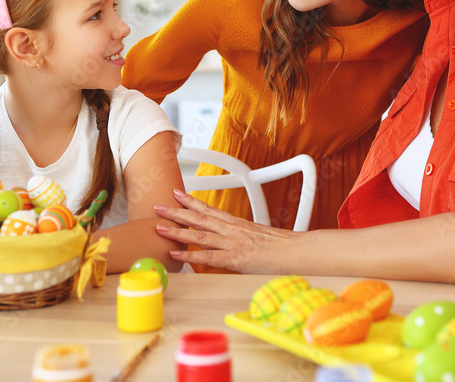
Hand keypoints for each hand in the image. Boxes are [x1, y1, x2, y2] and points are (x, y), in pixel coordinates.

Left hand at [153, 190, 294, 273]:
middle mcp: (231, 230)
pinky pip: (208, 257)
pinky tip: (176, 255)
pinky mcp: (234, 259)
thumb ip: (241, 238)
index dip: (192, 201)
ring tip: (159, 227)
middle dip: (176, 211)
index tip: (177, 194)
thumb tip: (233, 242)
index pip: (209, 209)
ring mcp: (232, 243)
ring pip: (199, 235)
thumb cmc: (281, 247)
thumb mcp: (257, 237)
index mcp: (236, 224)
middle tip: (158, 205)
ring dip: (177, 230)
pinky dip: (190, 256)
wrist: (296, 251)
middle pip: (199, 218)